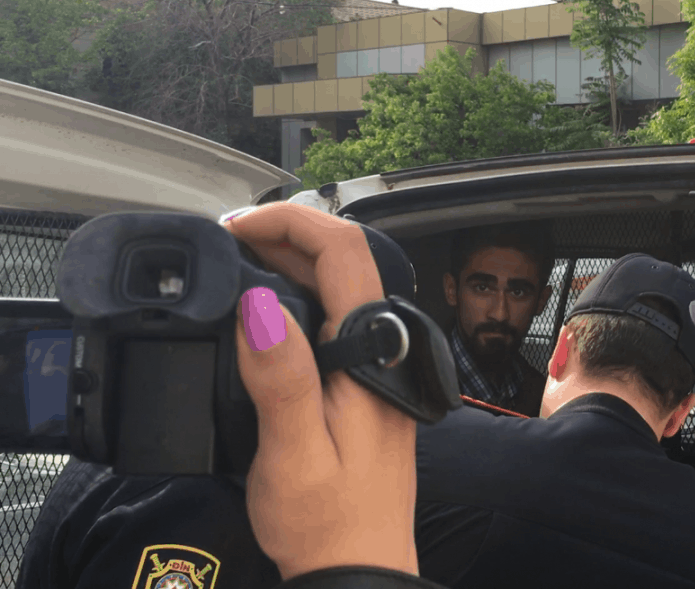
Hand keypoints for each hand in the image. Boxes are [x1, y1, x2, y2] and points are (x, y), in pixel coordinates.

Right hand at [222, 203, 419, 579]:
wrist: (359, 569)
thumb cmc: (331, 524)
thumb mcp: (293, 454)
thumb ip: (281, 378)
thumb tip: (261, 304)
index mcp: (373, 355)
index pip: (345, 253)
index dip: (290, 223)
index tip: (236, 227)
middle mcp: (384, 351)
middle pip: (344, 260)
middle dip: (286, 234)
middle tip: (226, 240)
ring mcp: (377, 365)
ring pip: (339, 287)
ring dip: (291, 263)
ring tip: (237, 262)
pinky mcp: (364, 383)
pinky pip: (333, 319)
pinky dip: (296, 298)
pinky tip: (263, 311)